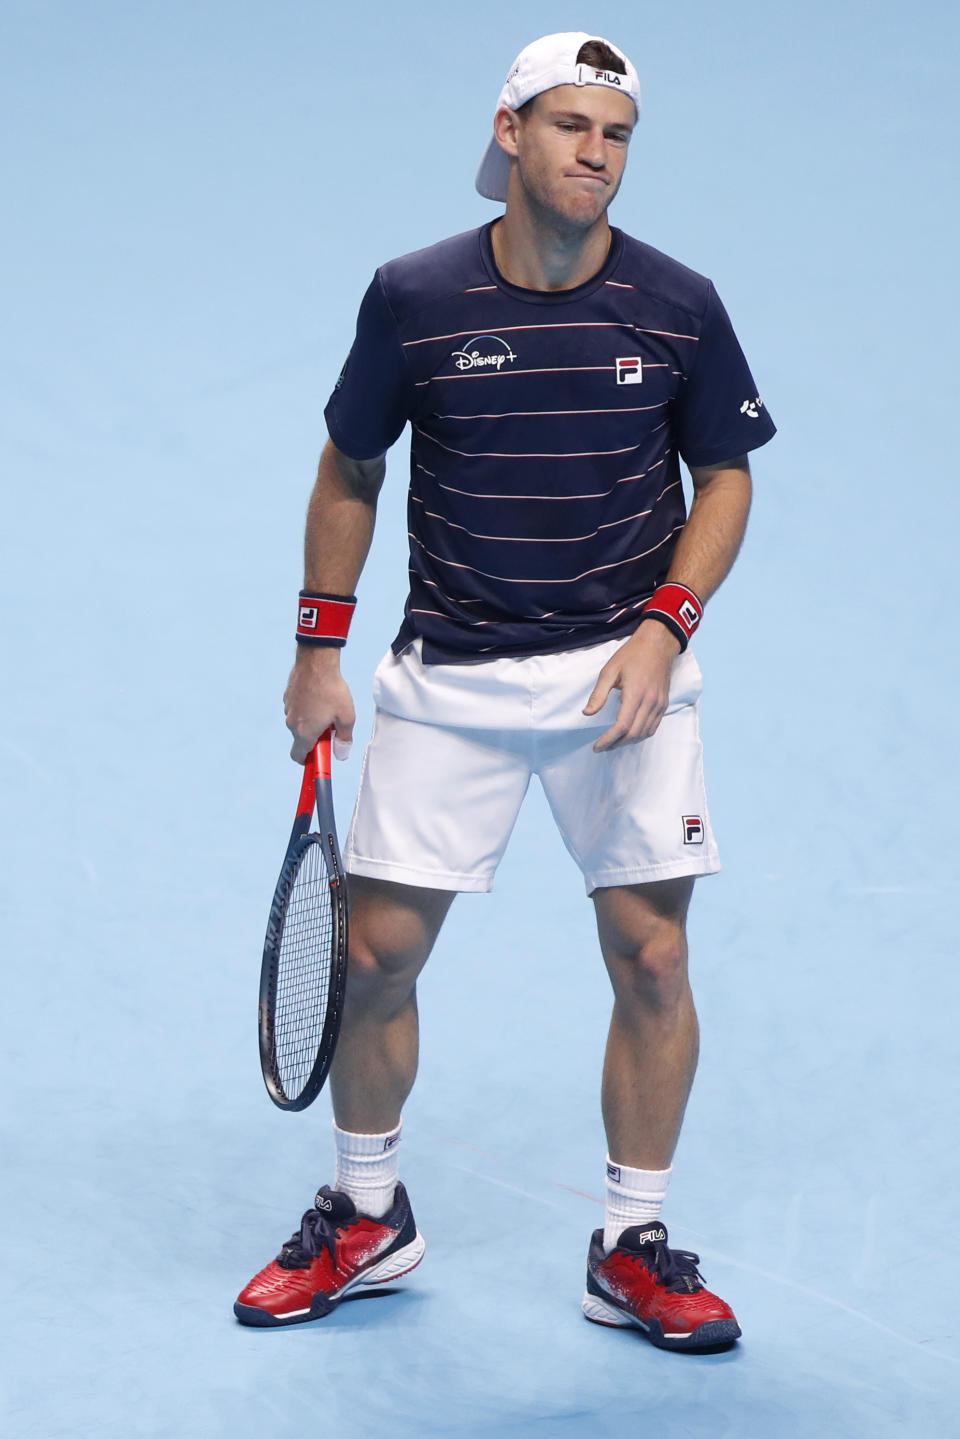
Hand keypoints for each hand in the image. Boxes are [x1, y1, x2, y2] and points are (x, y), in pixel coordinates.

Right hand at [283, 649, 355, 763]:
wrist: (316, 661)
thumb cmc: (333, 690)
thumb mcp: (346, 717)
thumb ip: (344, 739)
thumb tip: (341, 754)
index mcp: (305, 733)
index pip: (299, 757)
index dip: (308, 762)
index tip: (317, 760)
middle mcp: (292, 723)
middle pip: (301, 739)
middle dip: (315, 738)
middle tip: (330, 729)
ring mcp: (288, 709)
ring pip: (300, 723)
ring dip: (311, 721)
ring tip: (327, 708)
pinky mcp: (288, 697)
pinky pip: (297, 709)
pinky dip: (306, 708)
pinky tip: (319, 696)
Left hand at [583, 622, 680, 751]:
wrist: (657, 644)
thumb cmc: (632, 655)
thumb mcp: (609, 671)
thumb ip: (598, 694)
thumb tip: (587, 713)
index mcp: (635, 693)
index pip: (622, 726)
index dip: (608, 740)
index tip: (597, 746)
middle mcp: (650, 701)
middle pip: (633, 733)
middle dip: (616, 744)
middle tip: (602, 747)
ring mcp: (659, 704)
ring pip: (644, 733)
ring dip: (628, 742)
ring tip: (613, 743)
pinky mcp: (664, 704)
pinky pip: (653, 727)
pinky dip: (640, 735)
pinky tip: (629, 735)